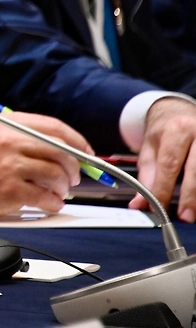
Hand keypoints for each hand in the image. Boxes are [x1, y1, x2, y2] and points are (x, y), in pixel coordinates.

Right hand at [0, 113, 88, 219]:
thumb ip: (26, 138)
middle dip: (75, 168)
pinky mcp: (9, 190)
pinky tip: (47, 203)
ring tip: (56, 192)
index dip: (77, 141)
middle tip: (73, 178)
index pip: (55, 127)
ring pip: (57, 175)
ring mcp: (9, 166)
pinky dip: (53, 203)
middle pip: (61, 152)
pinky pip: (47, 197)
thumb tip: (68, 149)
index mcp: (7, 125)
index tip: (87, 152)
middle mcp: (8, 141)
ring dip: (63, 188)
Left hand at [131, 97, 195, 221]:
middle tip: (185, 216)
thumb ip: (146, 176)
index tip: (158, 207)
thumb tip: (139, 204)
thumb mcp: (149, 149)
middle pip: (195, 169)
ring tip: (194, 212)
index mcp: (176, 130)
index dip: (163, 188)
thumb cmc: (165, 132)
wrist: (180, 112)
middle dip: (190, 196)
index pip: (169, 164)